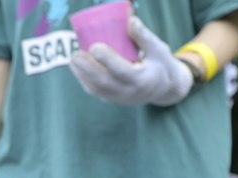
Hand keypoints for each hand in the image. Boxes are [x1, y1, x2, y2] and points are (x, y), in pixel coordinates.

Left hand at [69, 17, 192, 106]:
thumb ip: (144, 36)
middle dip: (87, 69)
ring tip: (74, 58)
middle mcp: (128, 92)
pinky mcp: (111, 98)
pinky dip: (84, 79)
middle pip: (103, 82)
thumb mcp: (158, 49)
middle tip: (75, 54)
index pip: (121, 70)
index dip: (107, 59)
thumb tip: (130, 19)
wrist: (164, 89)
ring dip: (82, 74)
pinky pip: (95, 91)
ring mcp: (118, 98)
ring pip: (96, 88)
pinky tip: (77, 67)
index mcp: (142, 79)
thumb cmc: (161, 64)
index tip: (94, 46)